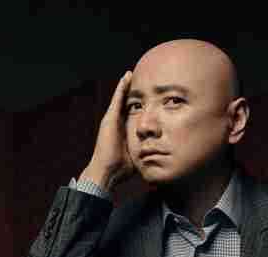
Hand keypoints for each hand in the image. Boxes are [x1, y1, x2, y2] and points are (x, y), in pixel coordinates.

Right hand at [80, 70, 135, 190]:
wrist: (108, 172)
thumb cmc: (121, 168)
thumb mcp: (138, 154)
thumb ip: (146, 149)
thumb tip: (160, 151)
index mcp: (122, 130)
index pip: (131, 113)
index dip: (138, 104)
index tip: (147, 96)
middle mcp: (115, 123)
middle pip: (126, 103)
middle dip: (133, 92)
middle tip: (141, 80)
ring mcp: (111, 119)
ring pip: (121, 98)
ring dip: (126, 85)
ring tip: (132, 73)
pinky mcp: (110, 118)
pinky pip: (117, 98)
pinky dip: (122, 87)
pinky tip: (127, 76)